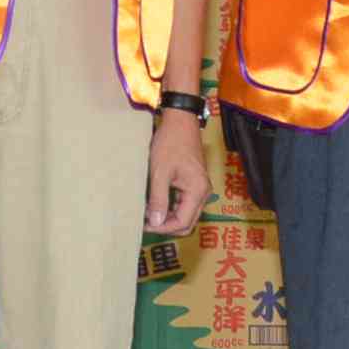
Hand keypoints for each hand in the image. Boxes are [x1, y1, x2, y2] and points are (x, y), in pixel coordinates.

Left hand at [143, 105, 207, 235]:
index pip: (182, 222)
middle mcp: (203, 192)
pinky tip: (155, 204)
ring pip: (186, 214)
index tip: (145, 225)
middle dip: (166, 226)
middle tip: (146, 223)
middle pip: (187, 222)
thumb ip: (158, 199)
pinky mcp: (194, 183)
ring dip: (168, 218)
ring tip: (148, 214)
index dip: (163, 228)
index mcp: (197, 191)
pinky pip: (184, 203)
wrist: (181, 120)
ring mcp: (200, 188)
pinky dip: (171, 208)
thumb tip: (155, 222)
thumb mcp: (160, 172)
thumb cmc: (171, 142)